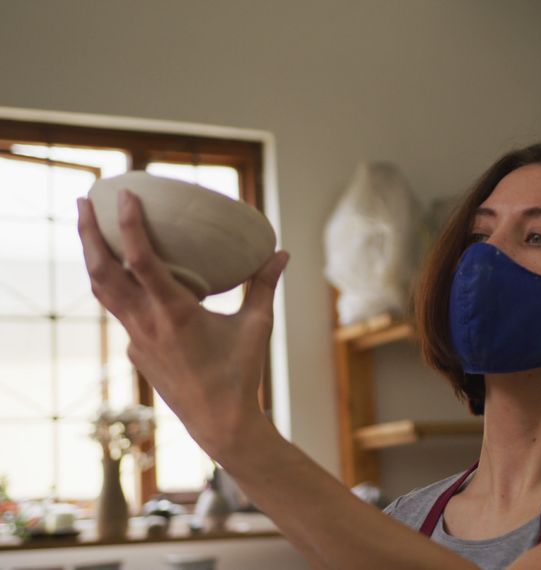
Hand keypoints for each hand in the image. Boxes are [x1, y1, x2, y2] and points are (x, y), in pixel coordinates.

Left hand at [77, 189, 288, 455]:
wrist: (221, 423)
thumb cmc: (242, 374)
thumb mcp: (258, 326)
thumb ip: (264, 285)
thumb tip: (280, 252)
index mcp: (175, 312)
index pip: (142, 259)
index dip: (128, 224)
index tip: (124, 195)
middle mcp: (146, 324)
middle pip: (103, 271)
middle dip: (88, 233)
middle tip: (84, 201)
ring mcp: (136, 340)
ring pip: (103, 292)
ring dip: (93, 259)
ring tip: (91, 232)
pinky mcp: (136, 352)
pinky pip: (122, 313)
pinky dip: (118, 289)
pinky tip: (130, 280)